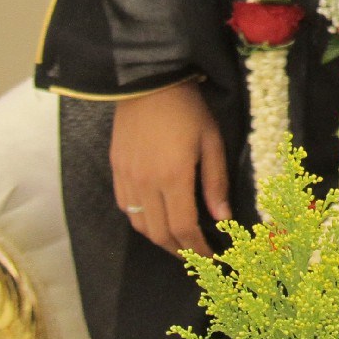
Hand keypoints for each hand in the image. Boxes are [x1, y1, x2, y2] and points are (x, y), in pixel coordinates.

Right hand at [110, 80, 230, 253]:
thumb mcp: (211, 141)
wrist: (148, 81)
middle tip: (196, 256)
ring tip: (177, 242)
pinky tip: (155, 218)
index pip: (184, 228)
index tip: (212, 257)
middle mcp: (146, 184)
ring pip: (139, 225)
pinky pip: (124, 207)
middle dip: (180, 251)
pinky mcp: (116, 169)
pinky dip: (140, 220)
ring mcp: (127, 178)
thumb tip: (223, 217)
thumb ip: (216, 182)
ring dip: (159, 239)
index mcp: (173, 177)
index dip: (199, 248)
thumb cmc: (187, 108)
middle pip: (160, 234)